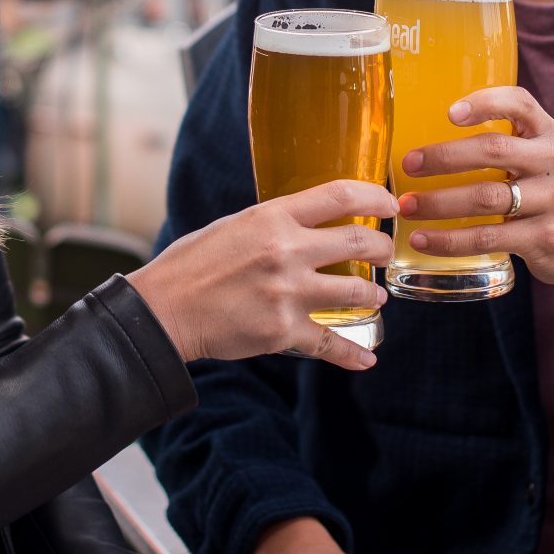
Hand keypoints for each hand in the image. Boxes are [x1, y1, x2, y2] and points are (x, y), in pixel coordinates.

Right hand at [127, 180, 395, 371]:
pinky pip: (331, 342)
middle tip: (384, 253)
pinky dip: (354, 354)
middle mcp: (286, 251)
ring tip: (373, 297)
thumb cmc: (191, 264)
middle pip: (359, 242)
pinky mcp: (283, 330)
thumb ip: (273, 223)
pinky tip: (367, 358)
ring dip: (372, 295)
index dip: (375, 197)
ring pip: (356, 292)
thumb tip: (306, 223)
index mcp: (272, 217)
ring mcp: (288, 293)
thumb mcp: (233, 226)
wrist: (164, 310)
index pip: (340, 195)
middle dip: (381, 249)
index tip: (390, 203)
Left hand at [397, 86, 553, 306]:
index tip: (449, 112)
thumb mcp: (538, 157)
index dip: (484, 102)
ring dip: (438, 202)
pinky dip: (450, 240)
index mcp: (548, 133)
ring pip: (486, 197)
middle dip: (443, 157)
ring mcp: (553, 201)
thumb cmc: (547, 193)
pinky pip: (488, 236)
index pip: (520, 103)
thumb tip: (422, 136)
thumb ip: (501, 142)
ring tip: (407, 206)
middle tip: (408, 164)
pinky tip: (424, 240)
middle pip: (492, 149)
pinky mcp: (544, 238)